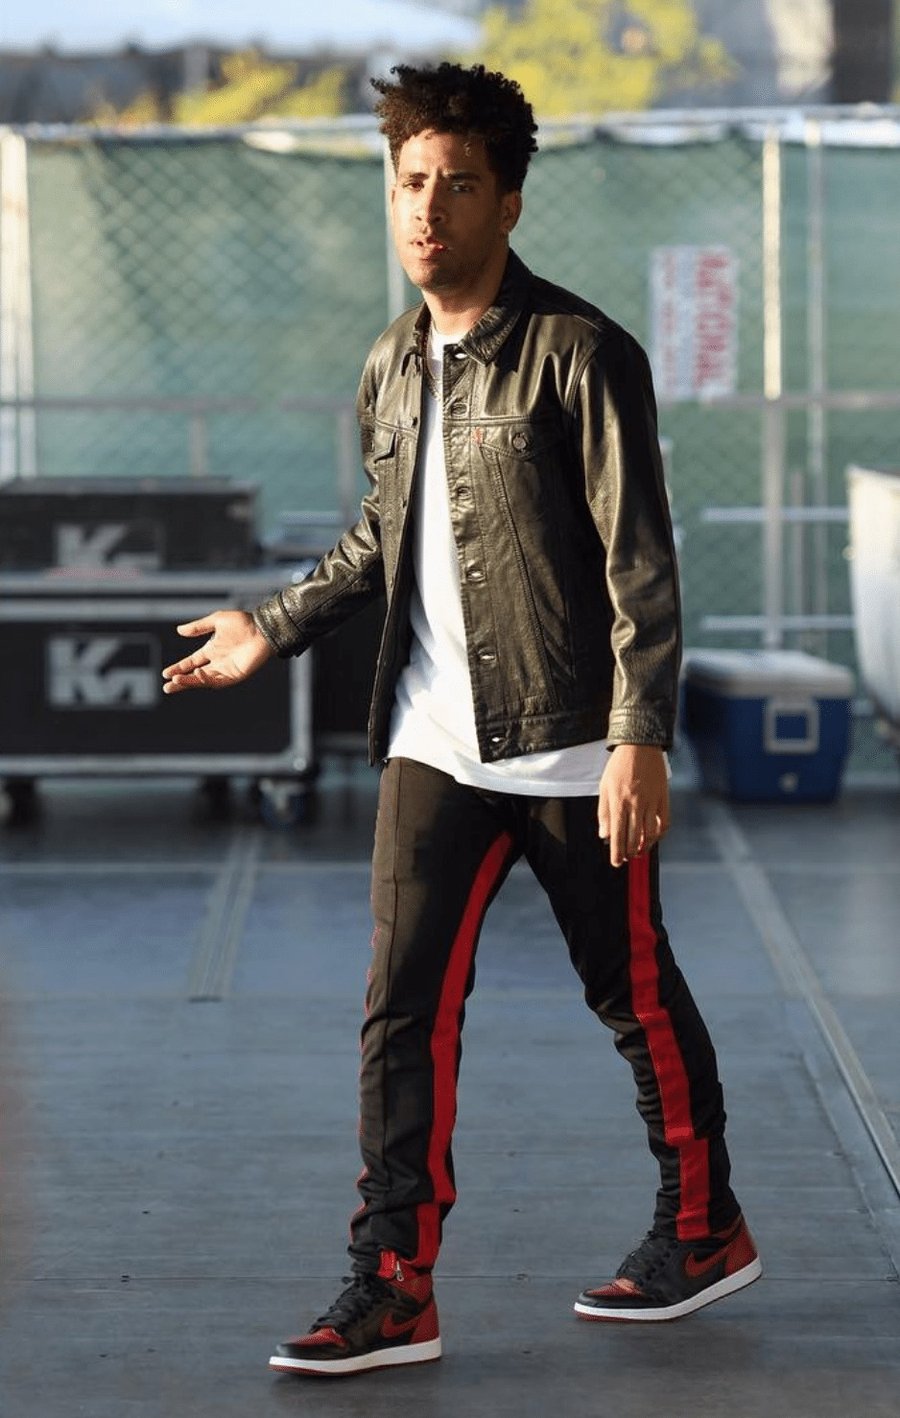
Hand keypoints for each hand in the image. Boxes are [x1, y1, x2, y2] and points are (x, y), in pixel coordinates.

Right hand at [161, 609, 273, 693]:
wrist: (262, 629)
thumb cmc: (243, 623)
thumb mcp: (217, 620)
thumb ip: (199, 627)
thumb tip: (179, 630)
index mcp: (211, 650)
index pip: (191, 662)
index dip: (178, 668)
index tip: (165, 673)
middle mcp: (217, 662)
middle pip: (194, 675)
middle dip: (181, 681)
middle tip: (167, 687)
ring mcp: (226, 670)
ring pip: (204, 680)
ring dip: (190, 682)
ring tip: (176, 682)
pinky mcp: (235, 675)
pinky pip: (218, 681)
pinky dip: (207, 680)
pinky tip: (197, 674)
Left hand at [598, 744, 669, 867]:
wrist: (640, 746)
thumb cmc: (619, 766)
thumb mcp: (604, 787)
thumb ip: (604, 813)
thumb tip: (604, 835)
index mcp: (619, 802)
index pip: (617, 835)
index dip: (616, 852)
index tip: (616, 862)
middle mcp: (636, 804)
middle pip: (634, 838)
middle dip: (629, 853)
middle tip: (626, 858)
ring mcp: (652, 802)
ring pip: (650, 834)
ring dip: (644, 847)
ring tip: (638, 851)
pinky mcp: (664, 798)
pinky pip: (664, 823)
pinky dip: (659, 835)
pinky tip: (652, 838)